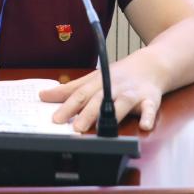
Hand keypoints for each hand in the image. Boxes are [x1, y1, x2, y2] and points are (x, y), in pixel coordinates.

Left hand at [38, 50, 163, 132]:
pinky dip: (148, 117)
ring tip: (103, 128)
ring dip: (113, 115)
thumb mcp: (92, 79)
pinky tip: (144, 125)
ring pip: (122, 103)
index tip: (56, 119)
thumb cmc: (118, 75)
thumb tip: (43, 96)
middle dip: (88, 113)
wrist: (151, 65)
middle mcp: (114, 87)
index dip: (68, 106)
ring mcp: (132, 93)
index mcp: (99, 82)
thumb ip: (69, 89)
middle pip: (99, 99)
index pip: (80, 94)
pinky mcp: (150, 100)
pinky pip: (151, 109)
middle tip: (76, 128)